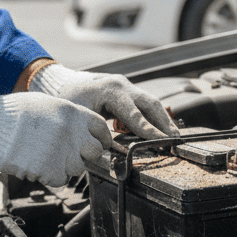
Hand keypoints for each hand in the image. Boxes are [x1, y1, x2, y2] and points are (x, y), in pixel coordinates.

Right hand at [0, 91, 111, 186]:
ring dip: (65, 166)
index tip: (98, 144)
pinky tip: (36, 163)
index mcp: (72, 112)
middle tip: (69, 153)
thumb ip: (68, 117)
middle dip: (84, 155)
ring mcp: (62, 151)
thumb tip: (82, 131)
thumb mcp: (46, 104)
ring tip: (44, 155)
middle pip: (95, 152)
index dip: (101, 138)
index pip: (101, 128)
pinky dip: (50, 176)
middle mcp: (71, 132)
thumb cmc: (12, 112)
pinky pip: (60, 179)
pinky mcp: (49, 169)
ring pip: (78, 168)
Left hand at [29, 63, 178, 139]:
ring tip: (173, 137)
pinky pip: (144, 104)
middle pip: (150, 104)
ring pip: (150, 103)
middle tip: (175, 140)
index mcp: (110, 90)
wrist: (61, 83)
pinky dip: (153, 117)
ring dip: (162, 120)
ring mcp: (126, 86)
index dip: (149, 130)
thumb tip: (112, 153)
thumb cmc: (67, 99)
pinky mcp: (126, 91)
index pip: (135, 113)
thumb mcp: (79, 116)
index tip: (162, 141)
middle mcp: (122, 85)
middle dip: (164, 123)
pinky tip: (160, 130)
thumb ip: (96, 132)